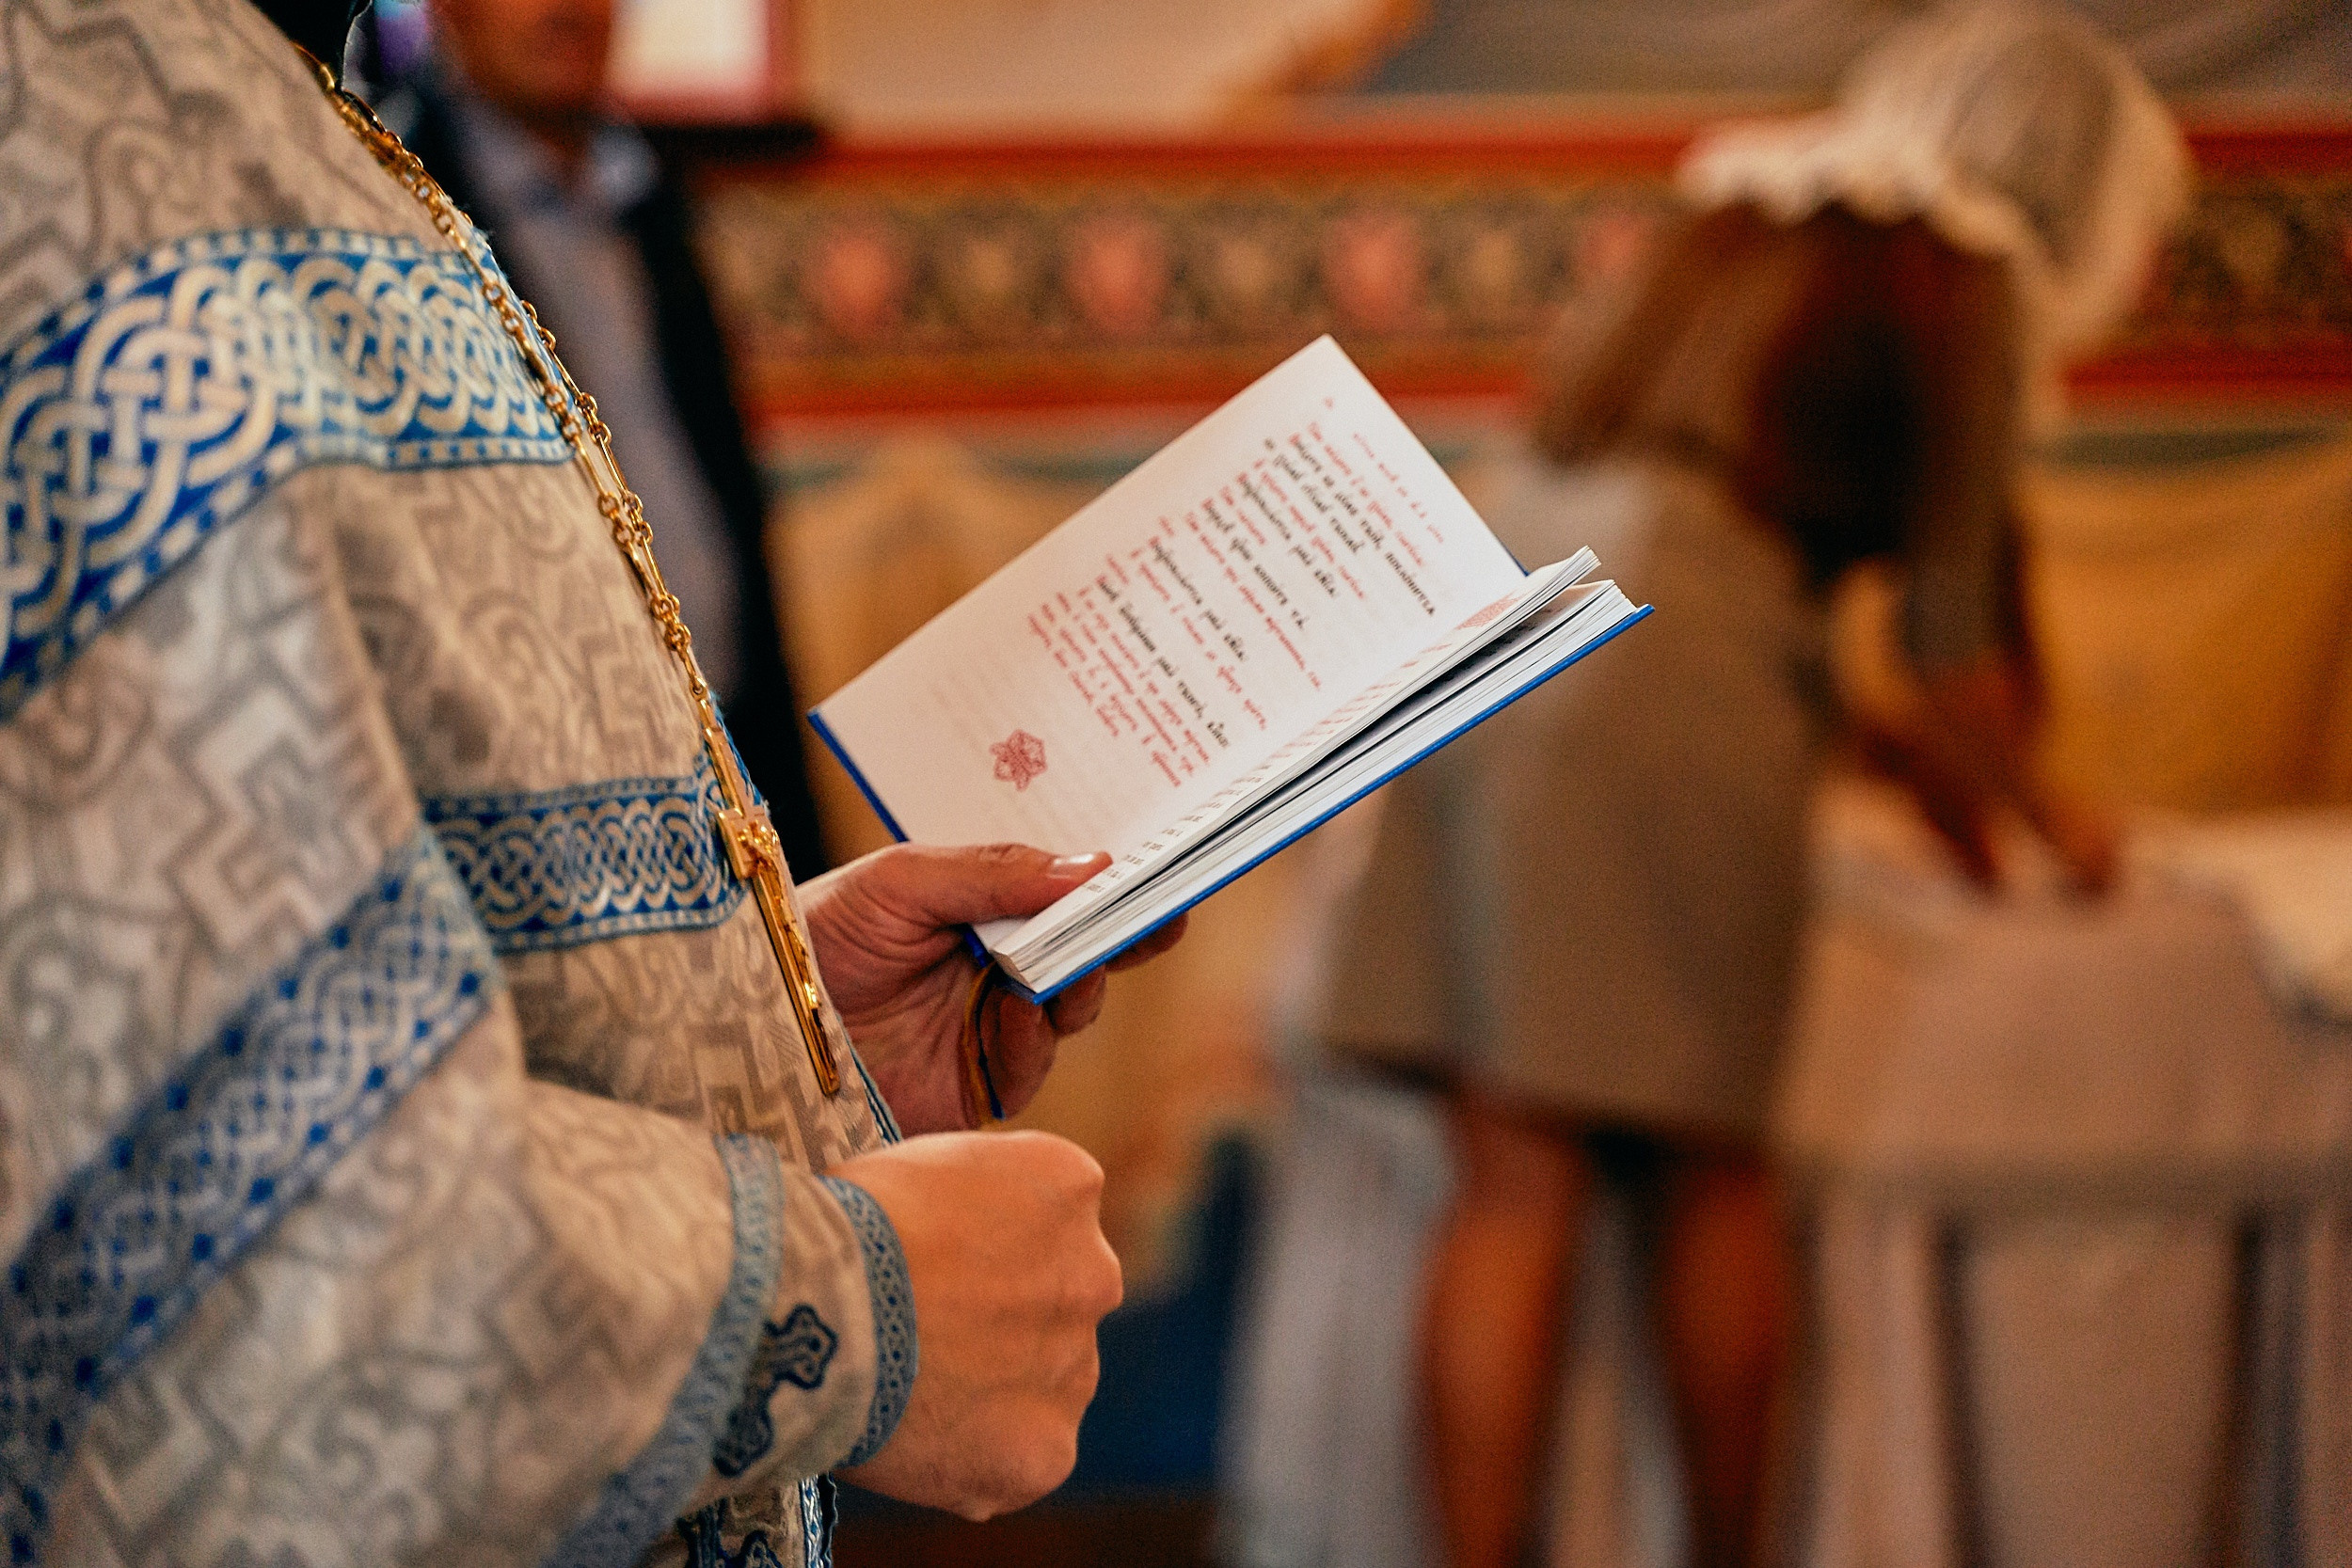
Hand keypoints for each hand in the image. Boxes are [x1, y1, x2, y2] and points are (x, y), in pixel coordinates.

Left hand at [799, 843, 1186, 1131]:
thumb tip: (1093, 866)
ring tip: (1050, 974)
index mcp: (976, 908)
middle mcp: (989, 966)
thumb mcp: (900, 883)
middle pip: (1082, 954)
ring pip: (1069, 1012)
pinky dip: (1031, 1043)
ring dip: (1074, 989)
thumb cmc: (813, 936)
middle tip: (1143, 926)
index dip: (1116, 893)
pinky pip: (1029, 1068)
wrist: (749, 1028)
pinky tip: (1009, 1020)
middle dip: (1114, 940)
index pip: (1062, 897)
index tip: (1165, 885)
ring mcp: (982, 1028)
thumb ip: (995, 873)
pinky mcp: (969, 1089)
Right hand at [832, 1130, 1121, 1517]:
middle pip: (1057, 1304)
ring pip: (1043, 1386)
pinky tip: (912, 1440)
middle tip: (925, 1335)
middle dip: (1005, 1320)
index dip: (985, 1247)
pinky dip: (973, 1460)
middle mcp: (1094, 1275)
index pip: (1047, 1218)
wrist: (820, 1308)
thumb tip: (955, 1230)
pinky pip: (1018, 1464)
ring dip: (993, 1392)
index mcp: (1067, 1184)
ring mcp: (1076, 1369)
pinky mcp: (1046, 1453)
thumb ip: (970, 1198)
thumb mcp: (927, 1164)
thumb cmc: (844, 1224)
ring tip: (907, 1391)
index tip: (936, 1265)